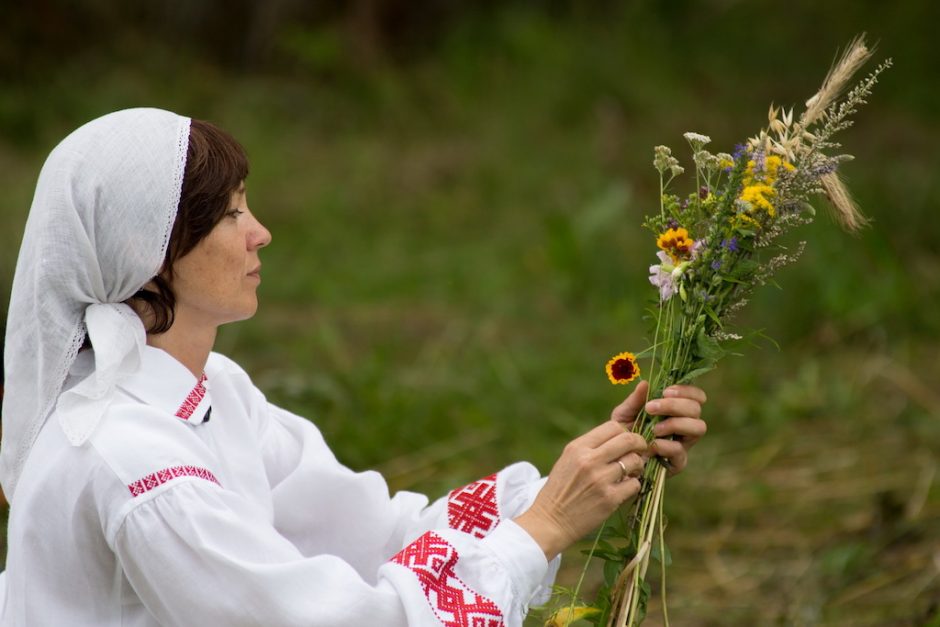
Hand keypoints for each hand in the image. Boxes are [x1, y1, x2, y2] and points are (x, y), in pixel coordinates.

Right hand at [515, 386, 649, 559]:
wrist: (550, 521)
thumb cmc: (560, 489)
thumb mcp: (568, 460)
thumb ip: (590, 448)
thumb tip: (620, 438)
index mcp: (578, 447)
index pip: (613, 427)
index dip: (625, 432)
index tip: (628, 441)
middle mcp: (589, 460)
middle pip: (628, 440)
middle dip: (639, 444)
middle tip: (641, 451)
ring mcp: (600, 480)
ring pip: (634, 461)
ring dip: (637, 466)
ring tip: (631, 472)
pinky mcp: (610, 499)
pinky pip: (634, 484)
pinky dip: (633, 485)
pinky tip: (624, 488)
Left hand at [613, 382, 706, 475]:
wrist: (616, 457)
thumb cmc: (623, 433)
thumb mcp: (624, 413)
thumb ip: (635, 400)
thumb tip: (645, 383)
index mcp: (676, 410)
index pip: (695, 396)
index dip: (687, 391)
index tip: (666, 391)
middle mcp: (685, 426)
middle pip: (696, 409)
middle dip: (674, 405)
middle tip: (651, 408)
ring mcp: (684, 444)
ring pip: (698, 428)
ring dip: (676, 423)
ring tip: (654, 428)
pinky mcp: (678, 463)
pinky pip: (681, 451)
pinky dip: (667, 445)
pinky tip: (652, 444)